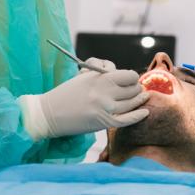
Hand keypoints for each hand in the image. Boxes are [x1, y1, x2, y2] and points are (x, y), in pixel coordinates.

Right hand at [19, 61, 148, 139]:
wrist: (49, 114)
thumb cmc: (67, 92)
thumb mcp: (85, 75)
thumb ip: (104, 72)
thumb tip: (123, 74)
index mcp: (100, 79)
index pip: (129, 76)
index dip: (132, 77)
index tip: (130, 79)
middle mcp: (105, 93)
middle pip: (133, 90)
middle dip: (136, 88)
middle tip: (135, 89)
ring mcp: (105, 109)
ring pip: (132, 104)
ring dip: (139, 100)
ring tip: (143, 97)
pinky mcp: (103, 123)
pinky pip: (127, 120)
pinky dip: (138, 116)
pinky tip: (145, 112)